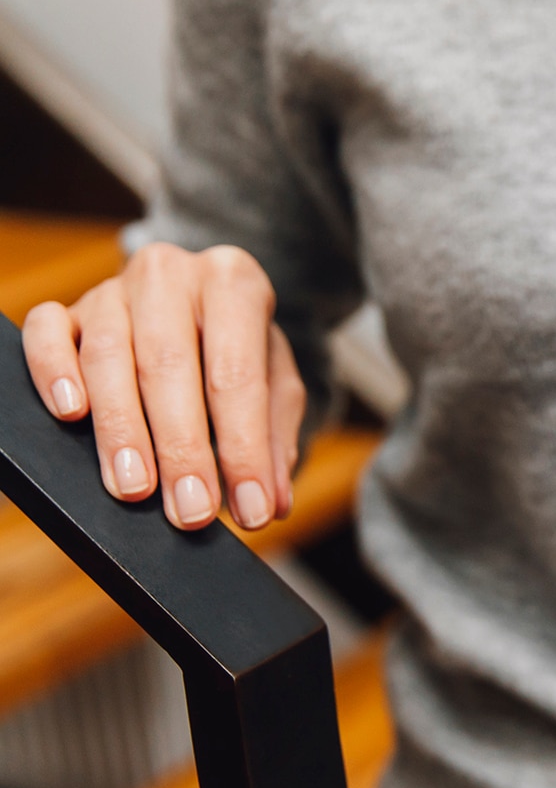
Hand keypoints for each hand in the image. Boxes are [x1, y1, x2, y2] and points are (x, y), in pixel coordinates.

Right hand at [22, 243, 304, 531]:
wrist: (200, 307)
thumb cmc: (240, 352)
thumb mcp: (275, 386)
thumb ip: (276, 438)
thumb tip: (272, 500)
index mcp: (233, 282)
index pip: (238, 374)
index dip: (246, 448)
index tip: (252, 510)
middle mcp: (172, 275)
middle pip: (169, 365)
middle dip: (183, 449)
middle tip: (192, 511)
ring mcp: (115, 289)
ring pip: (108, 355)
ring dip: (121, 430)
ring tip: (135, 489)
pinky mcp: (70, 308)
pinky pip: (46, 331)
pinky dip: (53, 371)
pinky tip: (71, 414)